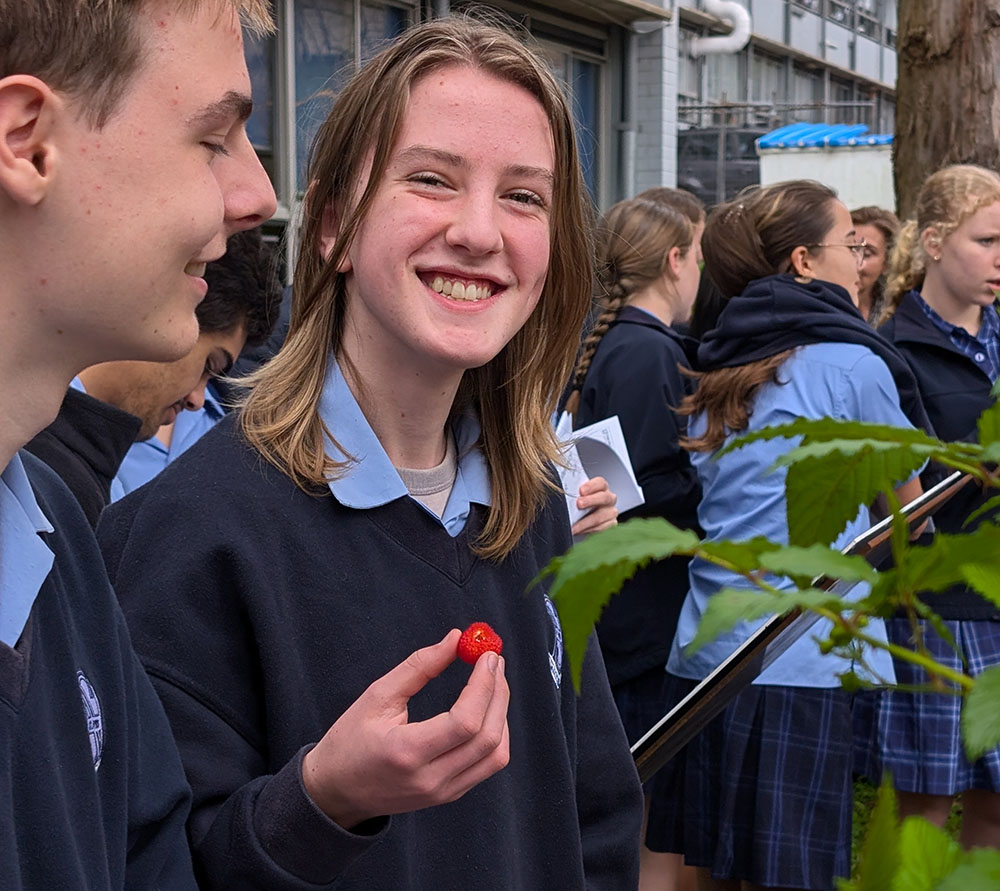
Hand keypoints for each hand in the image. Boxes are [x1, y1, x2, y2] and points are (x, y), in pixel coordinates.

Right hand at [301, 629, 509, 829]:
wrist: (335, 793)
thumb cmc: (350, 740)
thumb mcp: (377, 696)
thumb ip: (419, 666)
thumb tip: (457, 639)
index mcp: (406, 753)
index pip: (464, 722)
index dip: (484, 686)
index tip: (487, 655)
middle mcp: (430, 779)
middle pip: (487, 738)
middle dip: (498, 693)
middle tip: (494, 662)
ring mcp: (442, 792)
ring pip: (495, 755)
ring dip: (501, 714)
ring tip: (493, 683)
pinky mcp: (449, 795)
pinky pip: (487, 765)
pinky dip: (495, 734)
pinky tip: (486, 710)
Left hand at [571, 475, 617, 536]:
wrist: (580, 517)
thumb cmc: (579, 503)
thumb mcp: (576, 495)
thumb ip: (574, 492)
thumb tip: (563, 491)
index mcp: (601, 487)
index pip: (600, 483)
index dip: (591, 486)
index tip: (581, 491)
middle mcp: (609, 498)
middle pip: (604, 498)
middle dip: (591, 501)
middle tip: (579, 504)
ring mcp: (611, 512)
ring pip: (602, 516)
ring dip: (586, 521)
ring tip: (574, 526)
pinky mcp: (611, 524)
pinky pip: (601, 528)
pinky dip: (588, 530)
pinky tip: (578, 530)